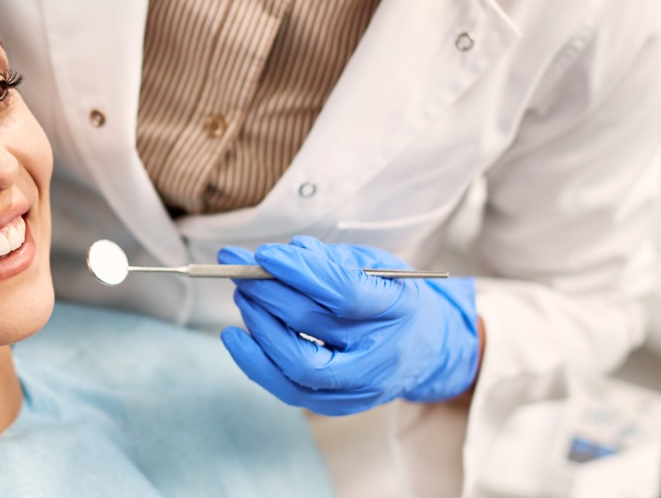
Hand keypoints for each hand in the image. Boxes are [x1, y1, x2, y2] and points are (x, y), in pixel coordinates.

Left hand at [218, 236, 479, 414]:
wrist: (425, 349)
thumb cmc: (393, 299)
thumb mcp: (377, 266)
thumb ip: (333, 259)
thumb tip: (286, 254)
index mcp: (398, 307)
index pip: (344, 291)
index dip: (300, 272)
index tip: (265, 254)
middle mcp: (381, 352)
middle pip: (312, 325)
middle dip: (268, 293)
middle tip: (242, 270)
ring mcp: (360, 385)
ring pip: (298, 364)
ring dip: (259, 326)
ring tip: (243, 296)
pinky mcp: (337, 405)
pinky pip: (289, 389)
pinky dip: (255, 362)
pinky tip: (236, 337)